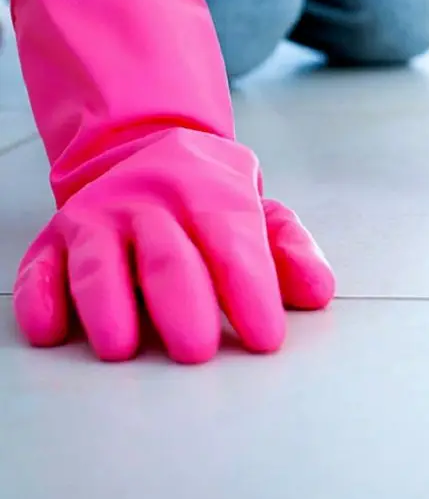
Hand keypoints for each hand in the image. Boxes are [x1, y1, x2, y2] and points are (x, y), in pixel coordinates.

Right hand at [14, 131, 333, 362]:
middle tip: (197, 351)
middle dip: (182, 307)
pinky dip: (41, 300)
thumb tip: (317, 291)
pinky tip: (51, 332)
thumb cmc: (212, 198)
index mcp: (207, 195)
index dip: (250, 293)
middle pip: (167, 258)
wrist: (146, 147)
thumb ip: (291, 252)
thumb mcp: (261, 213)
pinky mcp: (53, 241)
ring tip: (121, 349)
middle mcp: (148, 204)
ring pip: (100, 264)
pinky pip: (41, 270)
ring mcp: (97, 220)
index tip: (265, 338)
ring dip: (108, 306)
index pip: (233, 245)